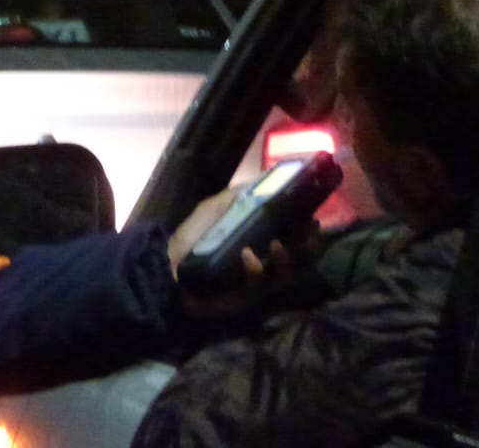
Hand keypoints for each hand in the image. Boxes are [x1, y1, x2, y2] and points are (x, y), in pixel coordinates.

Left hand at [168, 188, 320, 319]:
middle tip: (309, 233)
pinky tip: (247, 256)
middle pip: (299, 262)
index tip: (314, 219)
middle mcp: (263, 265)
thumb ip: (239, 195)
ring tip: (277, 244)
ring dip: (286, 259)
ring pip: (284, 276)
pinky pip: (257, 287)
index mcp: (260, 244)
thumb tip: (266, 179)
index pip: (294, 241)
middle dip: (308, 248)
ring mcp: (254, 285)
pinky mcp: (241, 299)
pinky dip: (255, 270)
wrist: (164, 264)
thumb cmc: (192, 236)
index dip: (308, 233)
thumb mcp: (216, 207)